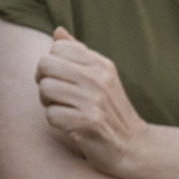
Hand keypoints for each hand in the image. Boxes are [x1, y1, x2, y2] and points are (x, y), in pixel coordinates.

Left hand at [35, 28, 148, 175]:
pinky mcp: (87, 123)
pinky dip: (56, 122)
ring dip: (48, 103)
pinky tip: (70, 125)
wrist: (134, 147)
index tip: (61, 79)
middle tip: (56, 95)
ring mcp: (93, 101)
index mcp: (101, 64)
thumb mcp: (102, 77)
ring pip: (45, 89)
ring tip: (64, 110)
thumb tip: (57, 32)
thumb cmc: (111, 111)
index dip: (52, 64)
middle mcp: (98, 79)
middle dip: (44, 81)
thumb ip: (79, 54)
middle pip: (45, 65)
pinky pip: (51, 115)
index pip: (57, 47)